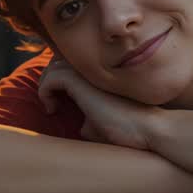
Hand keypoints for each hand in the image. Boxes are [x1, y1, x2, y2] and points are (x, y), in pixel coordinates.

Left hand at [37, 55, 158, 149]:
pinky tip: (52, 108)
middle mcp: (94, 70)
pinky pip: (53, 78)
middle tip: (50, 102)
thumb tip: (81, 127)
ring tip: (50, 106)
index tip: (57, 104)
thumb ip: (90, 118)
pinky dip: (45, 91)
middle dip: (49, 80)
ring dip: (45, 85)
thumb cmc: (129, 130)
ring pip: (54, 67)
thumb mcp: (104, 123)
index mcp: (100, 75)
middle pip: (60, 61)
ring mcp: (89, 73)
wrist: (148, 130)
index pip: (72, 65)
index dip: (59, 79)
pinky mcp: (83, 82)